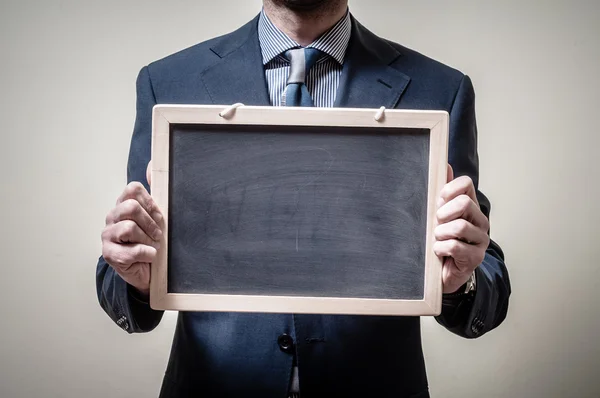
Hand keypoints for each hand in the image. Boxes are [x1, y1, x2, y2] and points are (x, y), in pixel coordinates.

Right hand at [101, 162, 162, 297]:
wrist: (144, 270)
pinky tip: (149, 256)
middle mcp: (112, 218)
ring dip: (148, 240)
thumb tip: (152, 165)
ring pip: (130, 228)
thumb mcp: (156, 218)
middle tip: (158, 234)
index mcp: (123, 205)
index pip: (132, 189)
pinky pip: (132, 251)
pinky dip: (147, 254)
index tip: (159, 216)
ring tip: (153, 246)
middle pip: (131, 207)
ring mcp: (108, 236)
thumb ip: (154, 195)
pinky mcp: (109, 254)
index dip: (150, 202)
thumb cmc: (150, 242)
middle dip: (150, 222)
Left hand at [434, 165, 488, 293]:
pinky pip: (455, 246)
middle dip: (444, 213)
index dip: (448, 190)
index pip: (466, 184)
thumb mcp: (438, 214)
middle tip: (437, 224)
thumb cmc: (440, 240)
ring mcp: (481, 239)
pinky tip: (439, 251)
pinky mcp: (476, 257)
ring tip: (437, 239)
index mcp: (470, 206)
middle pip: (464, 203)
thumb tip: (445, 165)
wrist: (442, 272)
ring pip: (459, 226)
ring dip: (440, 234)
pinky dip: (441, 248)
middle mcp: (479, 220)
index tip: (438, 202)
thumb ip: (443, 192)